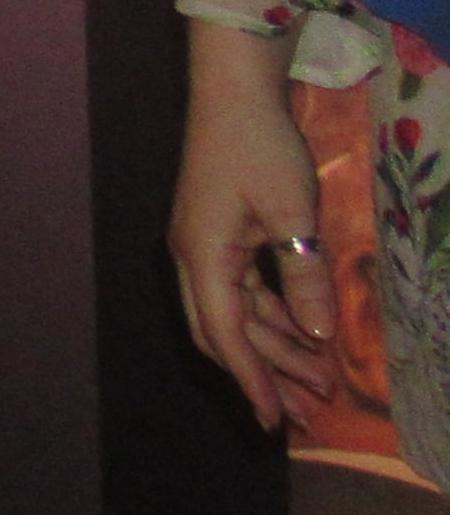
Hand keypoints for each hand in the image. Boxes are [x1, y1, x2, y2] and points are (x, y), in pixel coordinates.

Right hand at [173, 19, 342, 430]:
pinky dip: (273, 319)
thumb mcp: (292, 213)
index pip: (225, 334)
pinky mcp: (219, 236)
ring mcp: (203, 247)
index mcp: (201, 256)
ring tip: (321, 385)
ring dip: (274, 350)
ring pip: (235, 316)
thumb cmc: (259, 147)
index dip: (252, 381)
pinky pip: (243, 293)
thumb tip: (318, 338)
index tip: (275, 423)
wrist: (234, 91)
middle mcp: (193, 258)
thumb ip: (304, 277)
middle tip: (308, 416)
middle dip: (265, 376)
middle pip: (223, 333)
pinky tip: (306, 336)